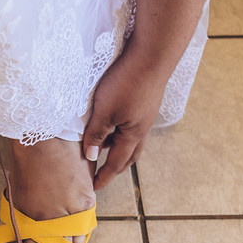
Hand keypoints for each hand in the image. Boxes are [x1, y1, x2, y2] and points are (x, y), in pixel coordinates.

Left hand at [81, 46, 171, 190]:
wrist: (152, 55)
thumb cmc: (127, 83)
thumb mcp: (104, 111)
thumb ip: (96, 134)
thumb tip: (90, 156)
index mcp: (133, 135)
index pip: (116, 163)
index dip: (104, 176)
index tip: (94, 187)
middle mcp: (142, 128)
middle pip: (128, 155)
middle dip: (114, 166)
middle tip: (101, 172)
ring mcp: (145, 114)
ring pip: (130, 139)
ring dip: (116, 147)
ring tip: (99, 146)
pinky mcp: (144, 101)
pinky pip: (131, 124)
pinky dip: (120, 131)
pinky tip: (111, 122)